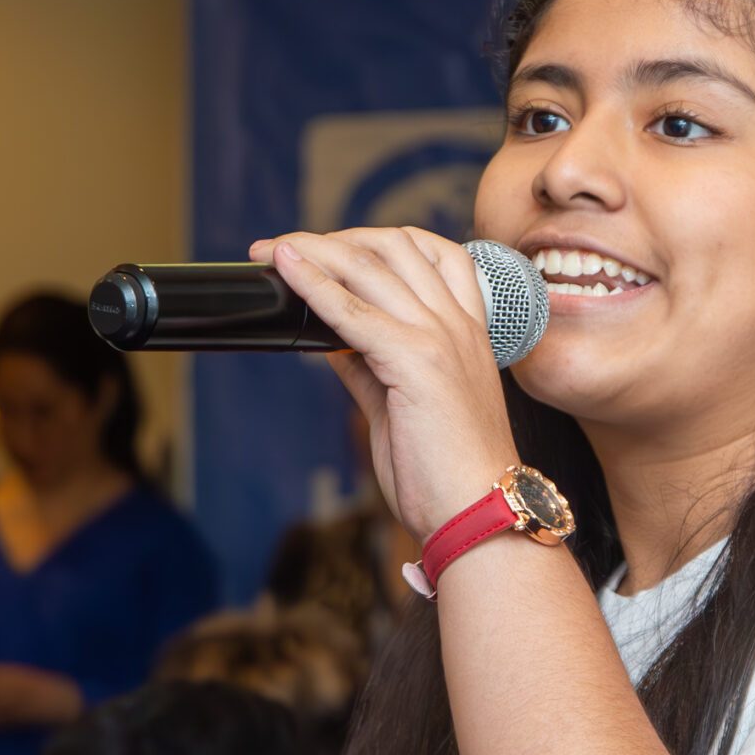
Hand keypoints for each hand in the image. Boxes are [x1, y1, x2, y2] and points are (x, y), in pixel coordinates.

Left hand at [248, 227, 520, 539]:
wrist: (480, 515)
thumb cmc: (446, 476)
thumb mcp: (402, 406)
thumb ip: (371, 366)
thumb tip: (330, 337)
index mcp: (467, 331)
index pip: (428, 254)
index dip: (374, 241)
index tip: (326, 248)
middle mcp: (458, 325)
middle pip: (394, 248)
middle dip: (333, 239)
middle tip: (283, 247)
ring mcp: (441, 338)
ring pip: (371, 267)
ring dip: (314, 251)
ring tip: (273, 250)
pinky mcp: (416, 361)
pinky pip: (352, 311)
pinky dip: (313, 284)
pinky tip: (286, 269)